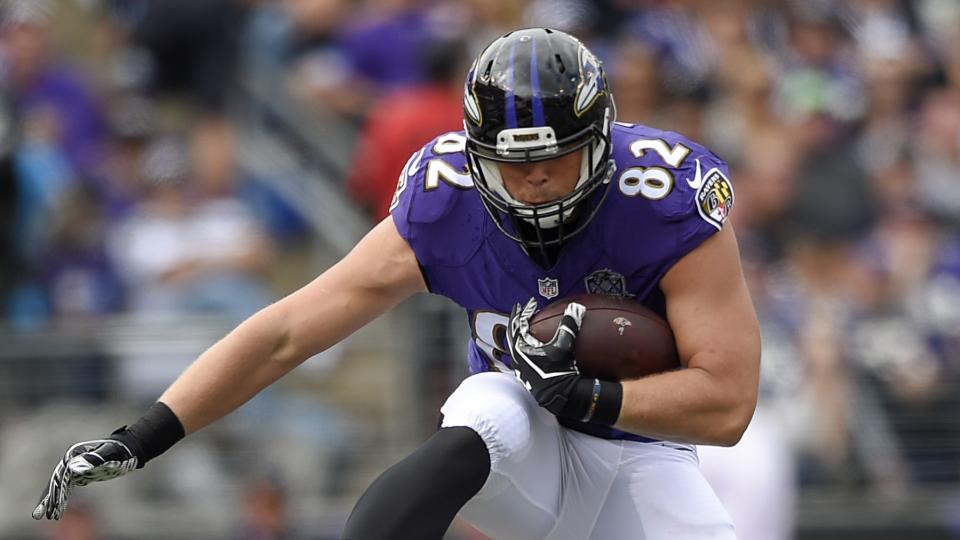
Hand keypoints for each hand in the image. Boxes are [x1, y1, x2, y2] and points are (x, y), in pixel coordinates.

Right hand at [33, 433, 140, 519]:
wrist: (127, 448)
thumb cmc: (119, 451)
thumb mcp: (108, 455)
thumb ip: (93, 461)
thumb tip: (74, 469)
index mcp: (75, 455)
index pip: (61, 476)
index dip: (56, 491)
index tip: (54, 505)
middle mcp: (72, 461)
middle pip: (57, 482)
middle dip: (48, 499)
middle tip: (39, 516)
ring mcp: (75, 468)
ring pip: (60, 486)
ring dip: (52, 501)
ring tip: (46, 517)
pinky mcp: (80, 475)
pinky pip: (67, 488)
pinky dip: (62, 498)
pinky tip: (58, 510)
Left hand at [508, 298, 585, 415]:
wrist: (558, 397)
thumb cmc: (558, 372)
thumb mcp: (564, 346)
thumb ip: (569, 325)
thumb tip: (576, 308)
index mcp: (520, 348)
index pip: (518, 324)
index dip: (524, 311)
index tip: (531, 303)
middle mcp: (516, 357)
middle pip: (512, 334)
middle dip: (516, 321)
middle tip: (521, 311)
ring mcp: (520, 367)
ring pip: (515, 345)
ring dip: (519, 334)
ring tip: (525, 326)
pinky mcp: (526, 375)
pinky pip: (520, 355)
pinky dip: (524, 346)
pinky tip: (532, 347)